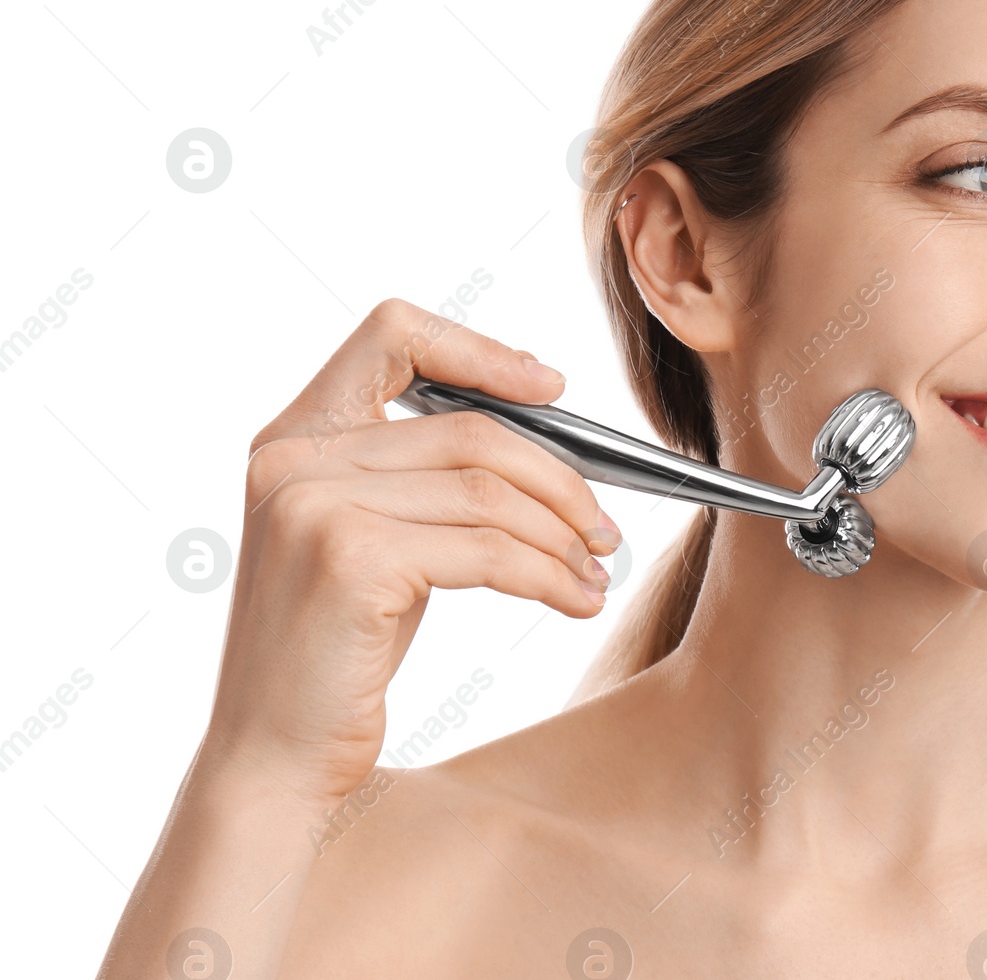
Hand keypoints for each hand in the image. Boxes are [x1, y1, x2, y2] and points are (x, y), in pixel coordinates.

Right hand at [201, 298, 617, 804]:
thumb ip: (421, 475)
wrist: (274, 759)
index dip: (481, 350)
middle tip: (604, 529)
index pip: (392, 335)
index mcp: (293, 437)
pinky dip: (549, 575)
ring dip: (563, 534)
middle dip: (559, 478)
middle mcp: (293, 458)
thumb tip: (541, 422)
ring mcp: (316, 506)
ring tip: (595, 573)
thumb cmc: (339, 651)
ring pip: (490, 491)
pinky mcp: (351, 560)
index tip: (552, 389)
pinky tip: (576, 601)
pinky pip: (489, 550)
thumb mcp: (373, 540)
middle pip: (471, 430)